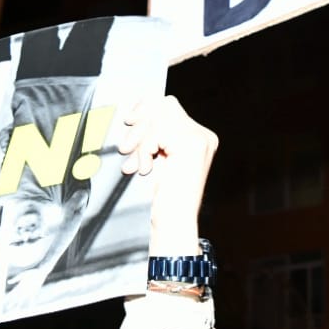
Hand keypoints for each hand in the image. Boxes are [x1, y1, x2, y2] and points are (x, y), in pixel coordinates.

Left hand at [118, 96, 216, 253]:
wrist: (173, 223)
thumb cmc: (163, 199)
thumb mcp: (156, 159)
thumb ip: (152, 136)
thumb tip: (134, 115)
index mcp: (198, 138)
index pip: (169, 105)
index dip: (146, 108)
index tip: (129, 120)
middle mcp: (203, 136)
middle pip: (164, 106)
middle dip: (140, 125)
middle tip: (125, 147)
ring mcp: (200, 139)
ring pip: (160, 118)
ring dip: (142, 142)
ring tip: (137, 164)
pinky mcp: (193, 145)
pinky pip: (158, 132)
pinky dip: (145, 149)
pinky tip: (146, 168)